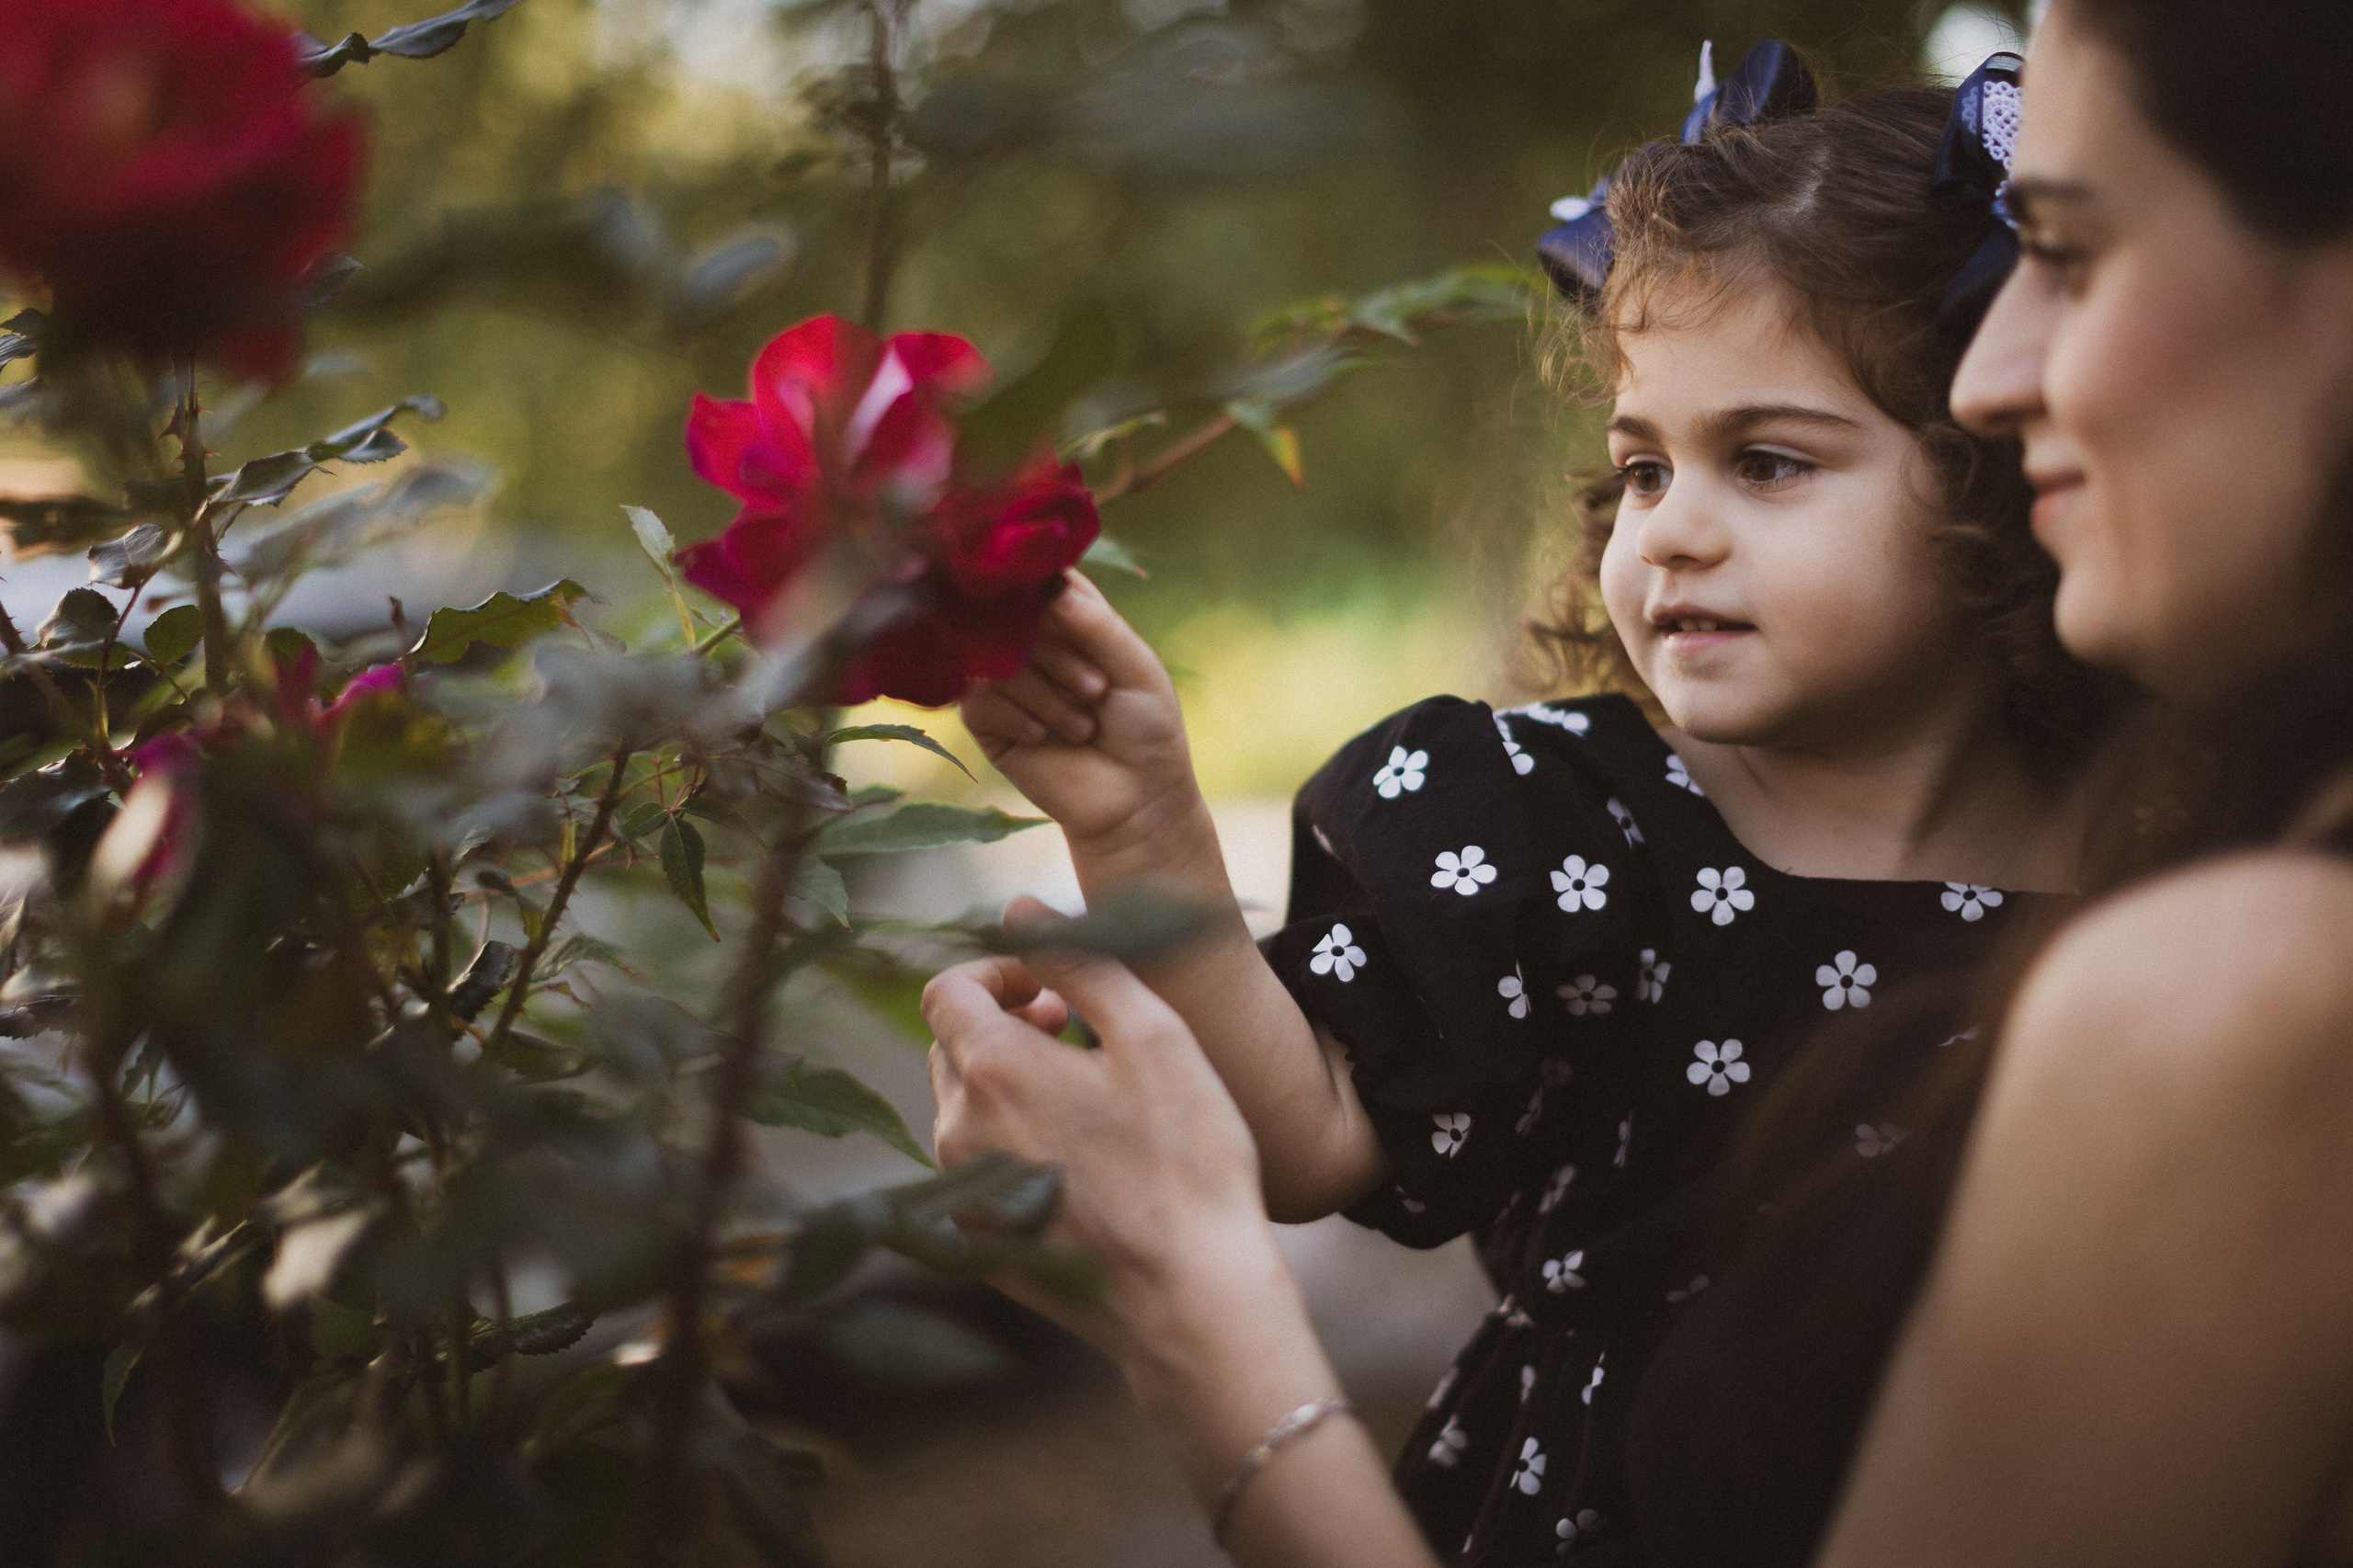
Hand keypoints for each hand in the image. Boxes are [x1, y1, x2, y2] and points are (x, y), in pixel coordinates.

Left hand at [923, 928, 1437, 1567]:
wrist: (1194, 1298)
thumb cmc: (1189, 1161)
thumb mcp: (1153, 1035)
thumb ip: (1081, 959)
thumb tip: (1022, 909)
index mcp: (992, 1070)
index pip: (948, 989)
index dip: (1002, 973)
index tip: (1059, 990)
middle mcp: (956, 1131)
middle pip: (954, 1047)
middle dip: (1008, 1025)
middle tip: (1080, 1036)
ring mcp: (961, 1195)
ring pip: (964, 1110)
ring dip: (1011, 1085)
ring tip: (1087, 1098)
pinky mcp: (975, 1245)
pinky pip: (977, 1170)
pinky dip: (1015, 1146)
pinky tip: (1083, 1163)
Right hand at [959, 572, 1214, 879]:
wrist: (1135, 800)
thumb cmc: (1146, 728)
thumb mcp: (1134, 666)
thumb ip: (1094, 623)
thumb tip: (1047, 581)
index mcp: (1069, 616)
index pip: (1039, 574)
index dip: (1044, 587)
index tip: (1059, 607)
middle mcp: (1030, 640)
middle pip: (1012, 614)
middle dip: (1057, 654)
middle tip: (1096, 690)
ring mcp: (1003, 678)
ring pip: (995, 658)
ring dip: (1045, 694)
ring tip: (1083, 726)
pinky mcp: (983, 719)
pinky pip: (979, 699)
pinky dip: (1019, 717)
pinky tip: (1046, 738)